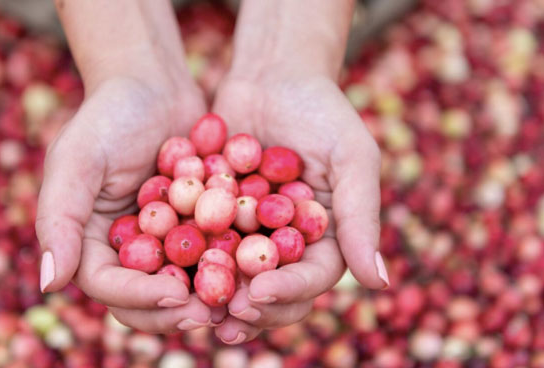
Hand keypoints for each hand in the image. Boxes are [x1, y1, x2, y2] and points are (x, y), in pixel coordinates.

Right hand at [36, 73, 216, 332]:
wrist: (153, 83)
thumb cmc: (107, 115)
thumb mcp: (77, 160)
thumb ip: (58, 219)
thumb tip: (49, 285)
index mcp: (89, 242)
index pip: (108, 286)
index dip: (139, 298)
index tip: (175, 298)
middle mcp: (125, 249)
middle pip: (145, 298)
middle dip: (175, 311)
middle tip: (211, 314)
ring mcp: (163, 241)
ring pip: (183, 283)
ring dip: (208, 297)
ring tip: (237, 303)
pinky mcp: (195, 226)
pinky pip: (213, 253)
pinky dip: (232, 264)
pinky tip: (258, 269)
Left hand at [210, 68, 386, 341]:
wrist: (272, 74)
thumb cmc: (323, 111)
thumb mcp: (351, 157)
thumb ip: (361, 217)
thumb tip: (380, 283)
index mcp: (326, 238)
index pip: (312, 277)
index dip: (288, 291)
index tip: (260, 294)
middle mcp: (286, 242)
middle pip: (272, 288)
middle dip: (249, 307)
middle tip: (223, 318)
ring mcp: (248, 231)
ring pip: (232, 275)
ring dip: (213, 295)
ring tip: (192, 308)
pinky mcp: (214, 215)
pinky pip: (199, 241)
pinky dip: (185, 257)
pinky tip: (163, 270)